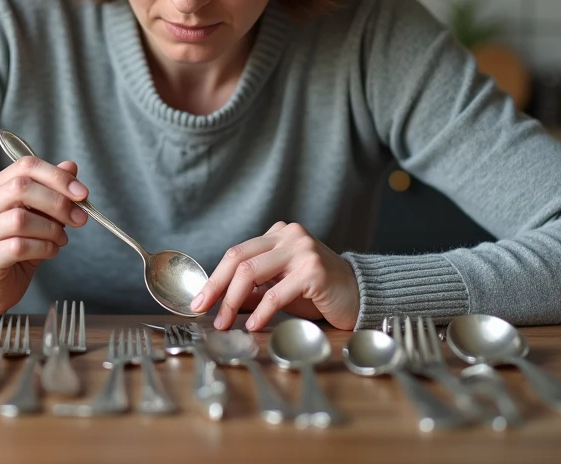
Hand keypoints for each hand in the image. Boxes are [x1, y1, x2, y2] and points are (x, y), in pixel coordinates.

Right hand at [0, 155, 88, 317]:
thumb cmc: (16, 250)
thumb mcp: (38, 216)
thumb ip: (52, 190)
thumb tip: (70, 167)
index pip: (25, 167)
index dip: (57, 177)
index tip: (81, 193)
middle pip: (20, 188)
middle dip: (57, 202)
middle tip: (78, 218)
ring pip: (19, 219)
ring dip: (51, 229)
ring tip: (61, 239)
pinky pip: (18, 247)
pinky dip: (44, 248)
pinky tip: (50, 251)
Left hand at [192, 222, 359, 331]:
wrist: (360, 295)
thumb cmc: (319, 293)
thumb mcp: (279, 289)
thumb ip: (252, 292)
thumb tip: (218, 303)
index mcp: (278, 235)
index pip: (236, 253)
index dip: (214, 278)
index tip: (200, 300)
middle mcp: (289, 236)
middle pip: (239, 258)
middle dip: (217, 288)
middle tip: (204, 311)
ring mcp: (301, 250)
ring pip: (252, 272)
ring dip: (232, 301)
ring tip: (225, 323)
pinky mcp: (313, 270)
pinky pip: (276, 292)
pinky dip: (261, 311)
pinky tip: (253, 325)